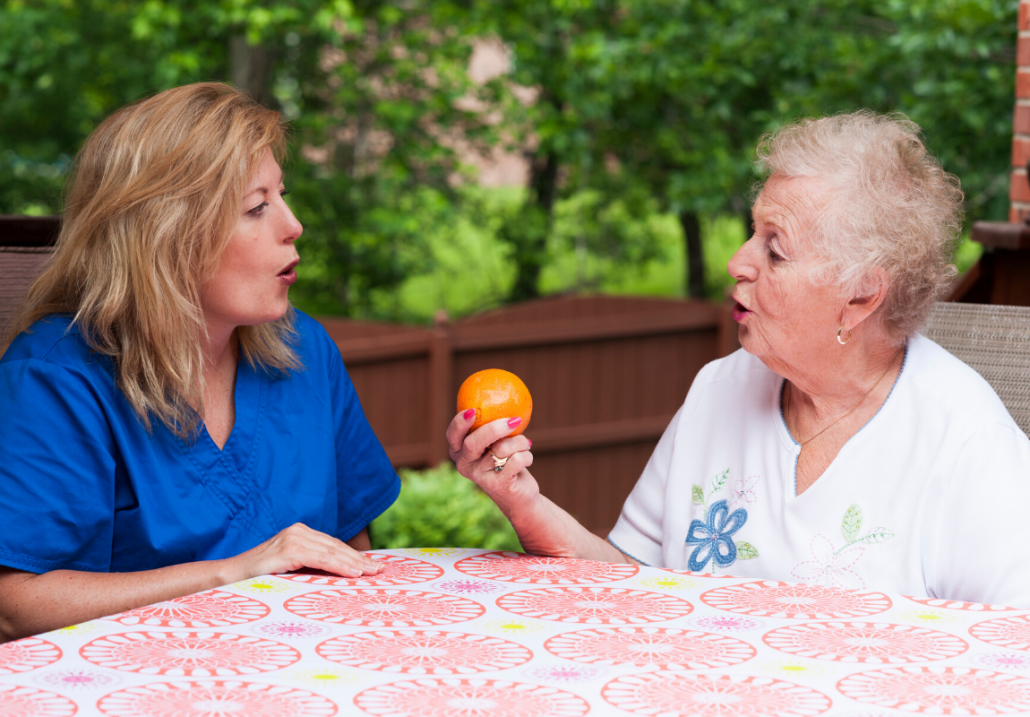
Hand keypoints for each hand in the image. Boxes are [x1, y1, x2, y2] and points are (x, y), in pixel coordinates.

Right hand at [226, 523, 382, 581]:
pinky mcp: (287, 550)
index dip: (354, 556)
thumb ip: (309, 567)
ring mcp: (292, 539)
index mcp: (299, 534)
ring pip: (332, 552)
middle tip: (380, 571)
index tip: (373, 566)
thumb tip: (337, 578)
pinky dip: (339, 565)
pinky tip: (353, 573)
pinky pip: (320, 558)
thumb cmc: (258, 578)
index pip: (333, 545)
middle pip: (336, 547)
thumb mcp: (289, 570)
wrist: (227, 577)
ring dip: (355, 563)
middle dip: (360, 560)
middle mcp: (297, 531)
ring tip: (372, 573)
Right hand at [447, 410, 535, 517]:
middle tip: (514, 420)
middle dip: (495, 428)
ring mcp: (479, 477)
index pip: (453, 435)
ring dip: (520, 442)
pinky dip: (527, 456)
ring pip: (502, 448)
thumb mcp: (497, 442)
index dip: (459, 423)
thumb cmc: (506, 460)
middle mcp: (464, 465)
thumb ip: (493, 425)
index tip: (472, 411)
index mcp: (459, 451)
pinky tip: (527, 460)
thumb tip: (505, 396)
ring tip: (526, 444)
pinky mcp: (497, 486)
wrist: (519, 495)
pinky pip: (516, 460)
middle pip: (474, 442)